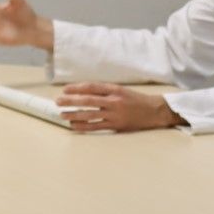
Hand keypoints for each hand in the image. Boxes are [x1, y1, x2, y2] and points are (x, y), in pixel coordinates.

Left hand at [58, 82, 181, 133]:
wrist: (154, 111)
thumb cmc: (135, 100)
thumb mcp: (121, 90)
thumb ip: (104, 91)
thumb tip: (83, 92)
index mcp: (115, 90)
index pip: (92, 87)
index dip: (77, 88)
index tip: (65, 89)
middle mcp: (114, 101)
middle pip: (88, 100)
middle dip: (71, 101)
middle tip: (58, 101)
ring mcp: (115, 114)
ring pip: (90, 114)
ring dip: (74, 115)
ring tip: (62, 115)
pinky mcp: (116, 126)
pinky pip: (96, 126)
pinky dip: (84, 126)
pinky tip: (74, 125)